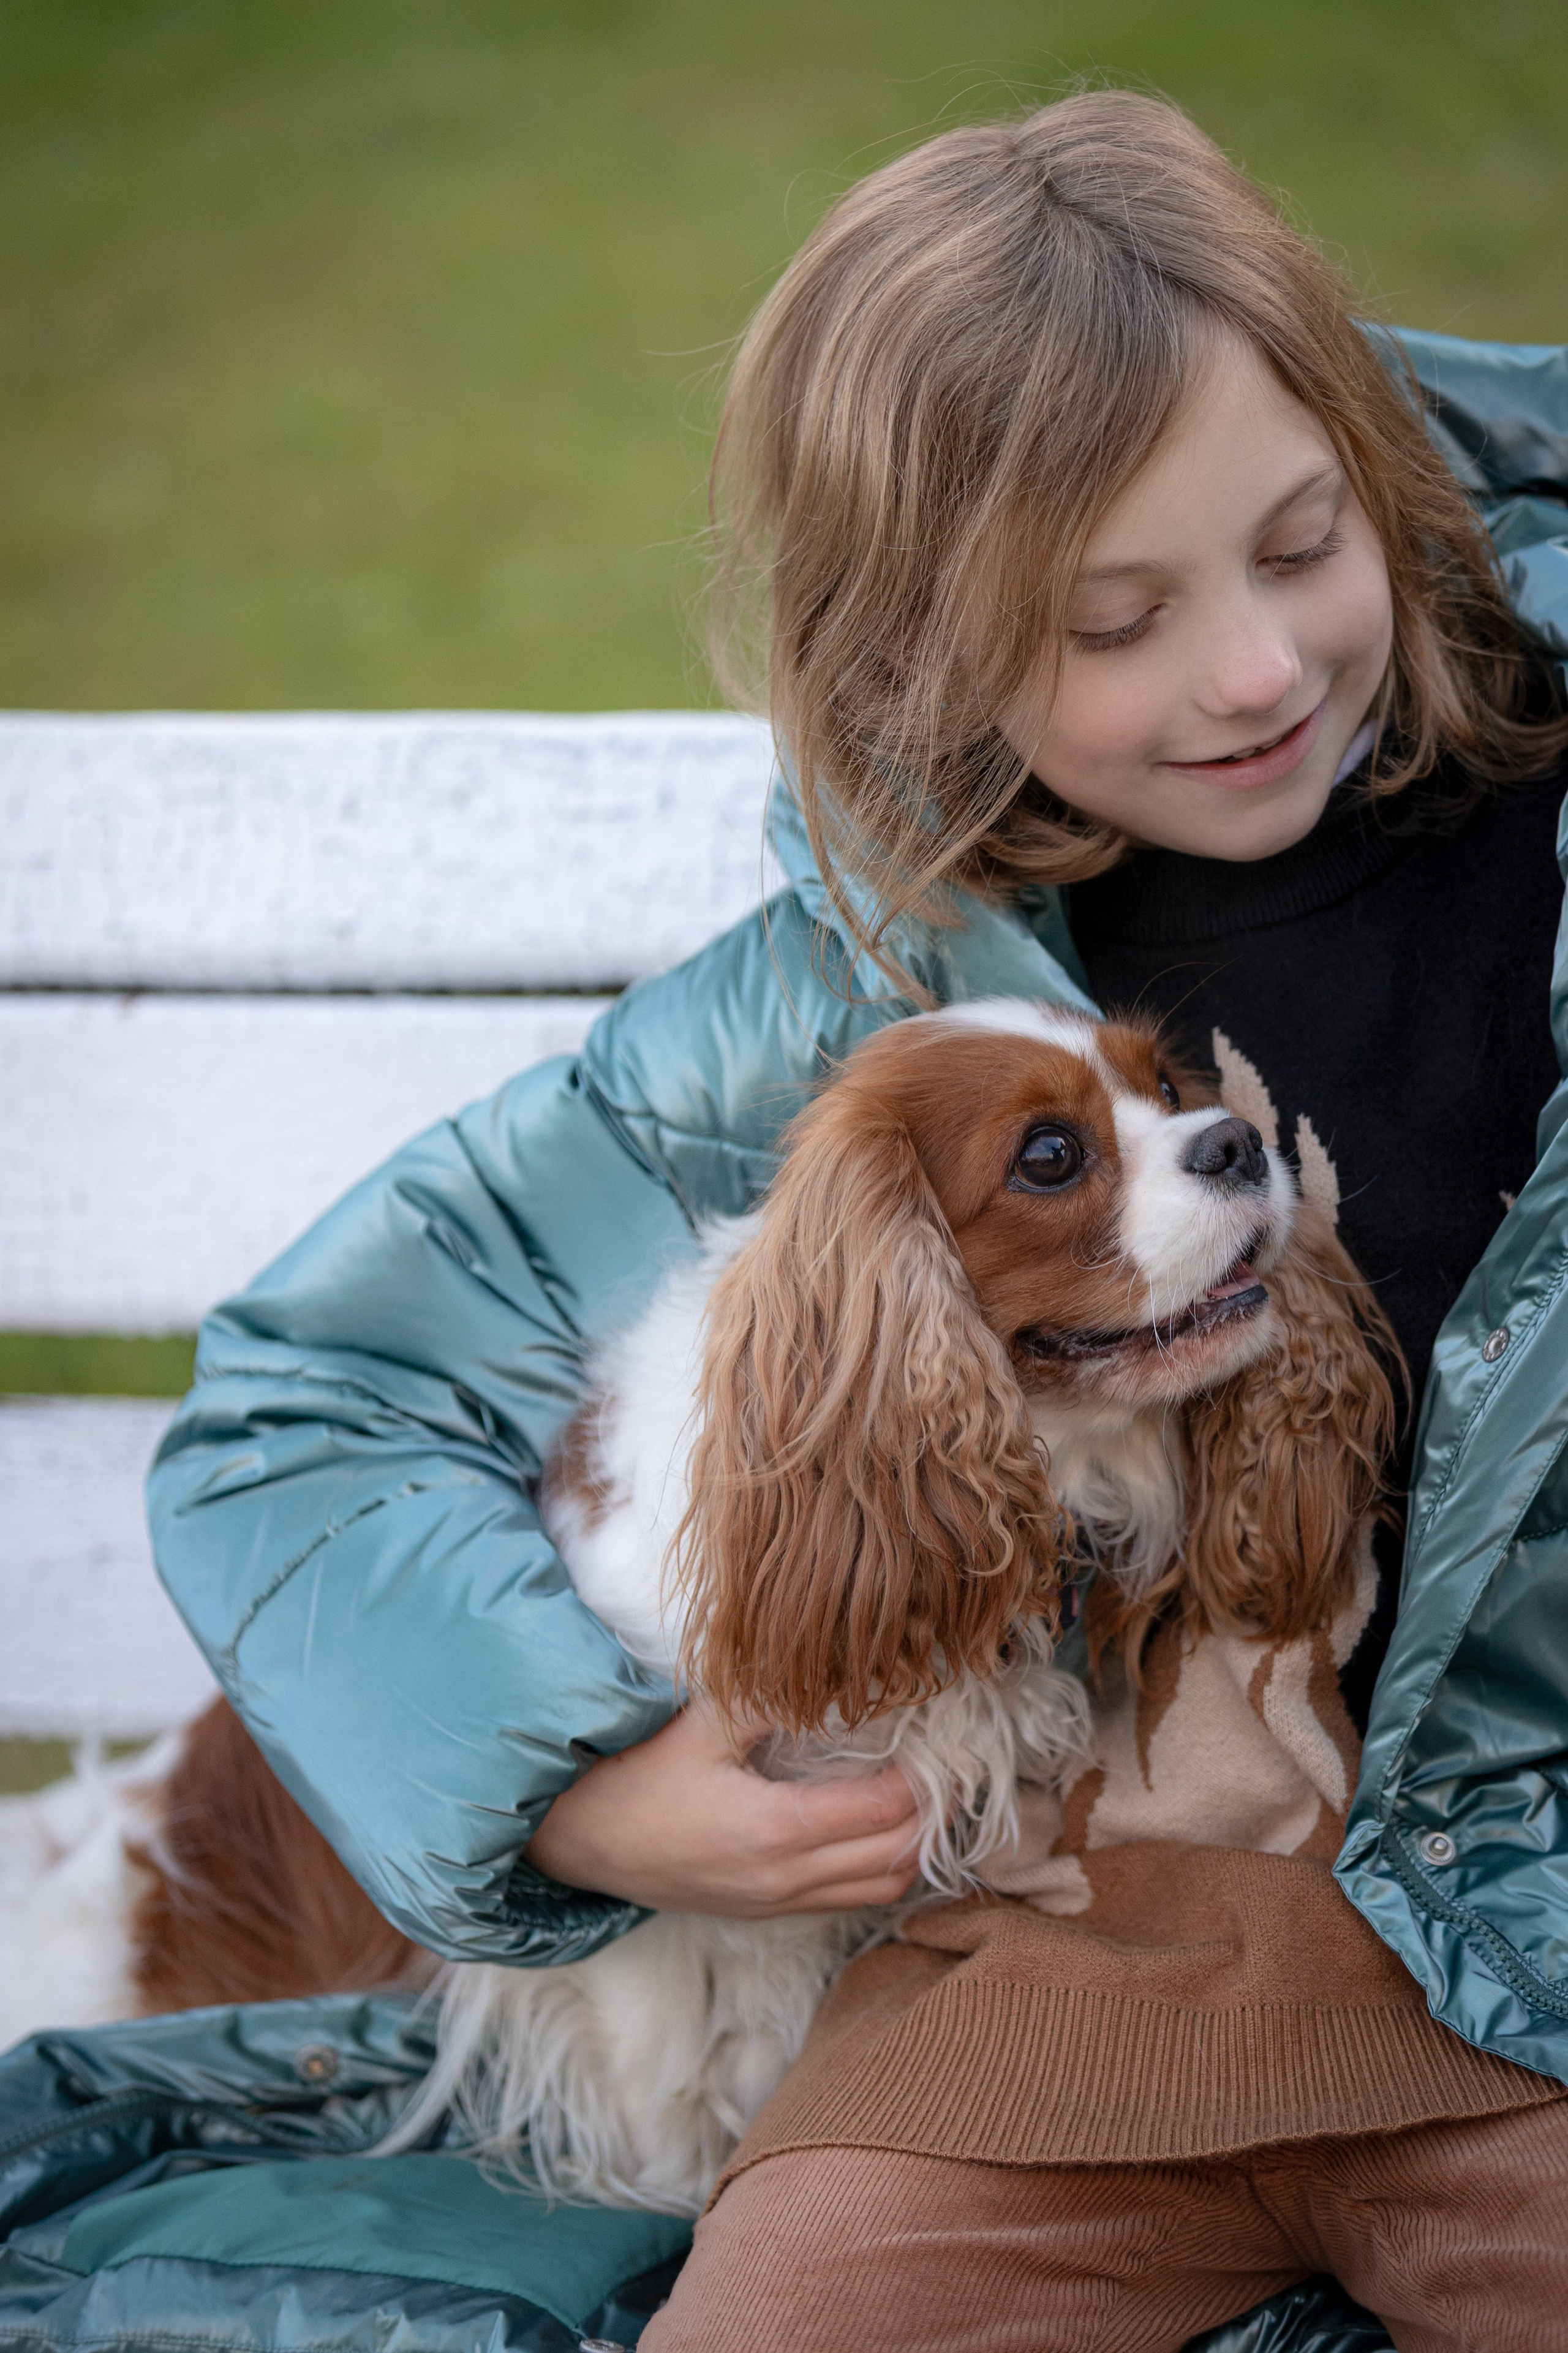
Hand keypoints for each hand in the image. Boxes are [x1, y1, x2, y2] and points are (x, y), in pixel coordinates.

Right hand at [524, 1704, 921, 1916]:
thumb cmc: (631, 1775)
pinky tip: (880, 1829)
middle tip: (955, 1768)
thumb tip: (835, 1674)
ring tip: (929, 1799)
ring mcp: (773, 1903)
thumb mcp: (701, 1723)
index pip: (887, 1811)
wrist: (571, 1840)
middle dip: (937, 1817)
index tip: (949, 1740)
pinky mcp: (760, 1910)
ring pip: (877, 1889)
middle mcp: (784, 1879)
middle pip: (897, 1859)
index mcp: (775, 1831)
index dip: (929, 1779)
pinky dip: (879, 1869)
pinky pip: (844, 1899)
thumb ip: (770, 1699)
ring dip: (914, 1850)